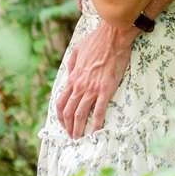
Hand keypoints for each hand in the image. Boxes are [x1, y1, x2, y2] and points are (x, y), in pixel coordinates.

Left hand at [55, 19, 136, 136]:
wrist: (114, 36)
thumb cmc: (97, 40)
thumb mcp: (77, 50)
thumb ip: (71, 65)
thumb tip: (69, 76)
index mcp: (73, 78)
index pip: (61, 102)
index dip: (60, 117)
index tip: (64, 125)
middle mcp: (79, 86)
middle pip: (69, 112)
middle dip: (68, 127)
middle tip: (71, 137)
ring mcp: (92, 89)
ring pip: (80, 115)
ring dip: (78, 129)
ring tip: (79, 140)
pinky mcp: (106, 90)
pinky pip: (99, 111)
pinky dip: (96, 124)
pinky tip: (96, 133)